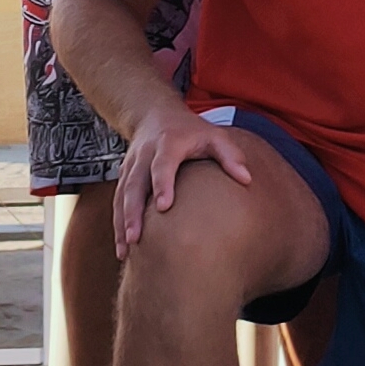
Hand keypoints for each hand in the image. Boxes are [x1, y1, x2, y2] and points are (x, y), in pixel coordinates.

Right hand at [113, 103, 256, 257]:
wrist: (157, 115)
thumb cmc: (191, 131)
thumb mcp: (214, 135)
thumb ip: (230, 155)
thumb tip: (246, 179)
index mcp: (169, 143)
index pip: (163, 164)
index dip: (162, 183)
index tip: (164, 206)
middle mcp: (145, 155)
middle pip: (134, 183)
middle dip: (133, 211)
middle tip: (136, 238)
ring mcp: (131, 165)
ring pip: (122, 195)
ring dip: (122, 222)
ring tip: (125, 250)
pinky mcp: (124, 176)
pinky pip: (117, 201)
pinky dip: (118, 224)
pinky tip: (122, 247)